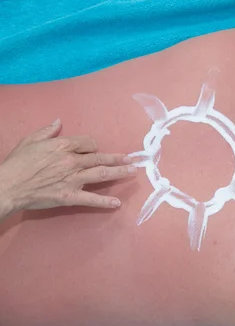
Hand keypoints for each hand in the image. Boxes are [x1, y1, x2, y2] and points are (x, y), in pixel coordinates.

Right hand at [0, 120, 135, 217]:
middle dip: (118, 158)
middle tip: (131, 160)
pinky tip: (117, 203)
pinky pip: (91, 198)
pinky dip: (105, 201)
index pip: (88, 143)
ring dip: (119, 173)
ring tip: (132, 172)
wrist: (8, 185)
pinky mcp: (70, 196)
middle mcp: (72, 161)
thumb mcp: (30, 141)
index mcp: (64, 146)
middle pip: (100, 157)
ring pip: (102, 174)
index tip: (96, 150)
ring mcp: (73, 179)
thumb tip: (58, 122)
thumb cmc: (17, 163)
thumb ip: (47, 131)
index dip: (93, 146)